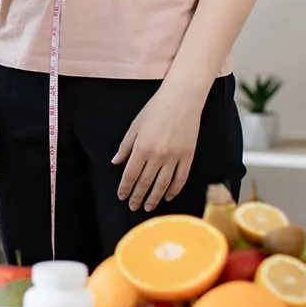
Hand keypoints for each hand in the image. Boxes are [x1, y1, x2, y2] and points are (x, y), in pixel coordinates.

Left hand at [112, 89, 203, 211]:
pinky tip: (168, 196)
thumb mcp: (135, 126)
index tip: (122, 196)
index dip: (125, 188)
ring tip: (148, 207)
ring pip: (162, 185)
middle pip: (145, 183)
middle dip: (137, 197)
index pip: (131, 175)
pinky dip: (174, 190)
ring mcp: (175, 157)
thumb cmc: (156, 109)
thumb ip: (125, 147)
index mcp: (142, 147)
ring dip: (154, 198)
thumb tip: (116, 163)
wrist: (181, 99)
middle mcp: (158, 155)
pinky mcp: (188, 156)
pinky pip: (180, 179)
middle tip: (133, 206)